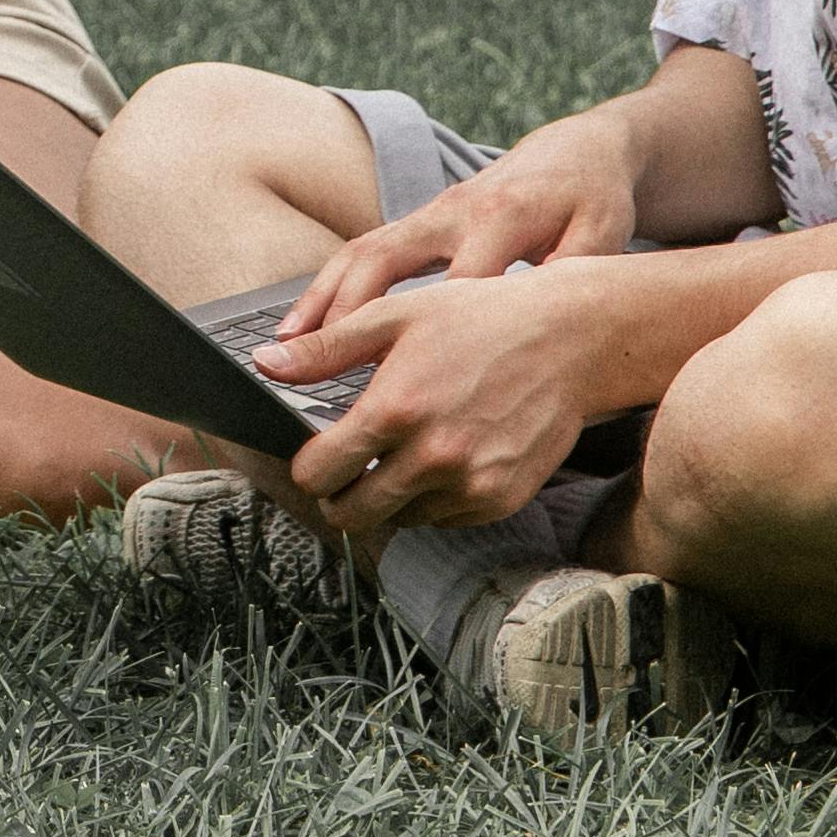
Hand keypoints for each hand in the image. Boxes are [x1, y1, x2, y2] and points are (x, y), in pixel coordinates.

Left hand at [268, 259, 647, 540]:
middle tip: (347, 472)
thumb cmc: (481, 319)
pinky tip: (443, 460)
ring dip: (390, 498)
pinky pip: (445, 520)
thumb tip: (265, 363)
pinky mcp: (501, 499)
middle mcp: (432, 456)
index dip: (308, 470)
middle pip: (353, 514)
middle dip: (340, 497)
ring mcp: (470, 484)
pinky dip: (434, 501)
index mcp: (396, 410)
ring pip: (400, 520)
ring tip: (402, 456)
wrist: (571, 340)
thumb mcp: (395, 316)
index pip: (319, 475)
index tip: (314, 460)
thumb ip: (326, 348)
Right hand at [282, 108, 647, 347]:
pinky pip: (361, 251)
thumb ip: (574, 271)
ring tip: (287, 345)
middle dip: (348, 307)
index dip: (435, 328)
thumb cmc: (591, 200)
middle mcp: (453, 211)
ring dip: (321, 297)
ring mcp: (428, 214)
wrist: (574, 153)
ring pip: (361, 251)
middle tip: (314, 357)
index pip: (461, 277)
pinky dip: (327, 287)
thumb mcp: (602, 232)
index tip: (411, 378)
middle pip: (386, 257)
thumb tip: (542, 319)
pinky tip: (304, 328)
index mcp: (503, 216)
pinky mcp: (417, 221)